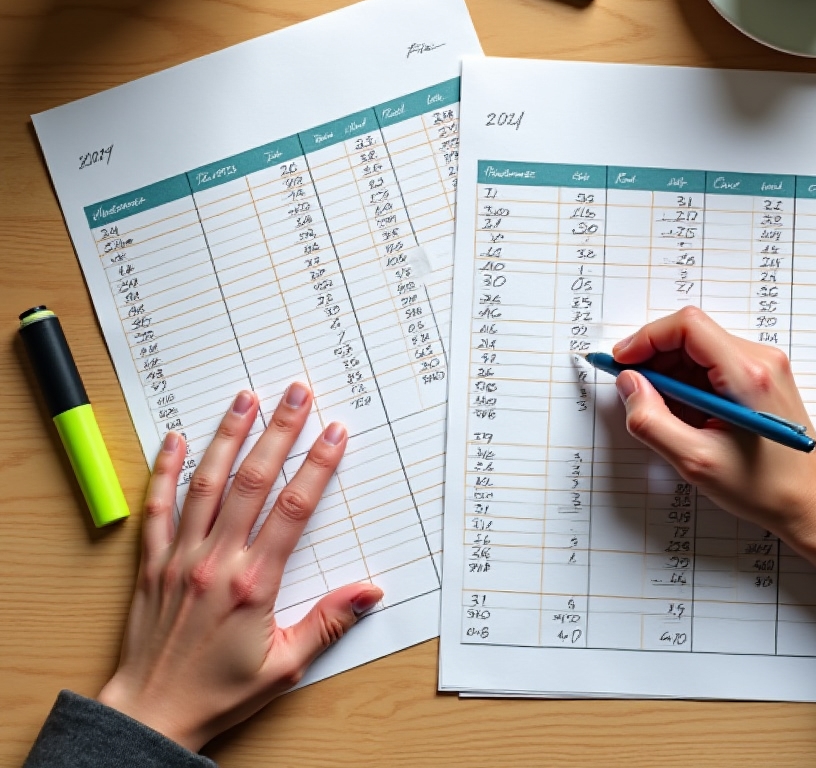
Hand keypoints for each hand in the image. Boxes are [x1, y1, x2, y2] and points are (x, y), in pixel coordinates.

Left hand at [98, 383, 382, 751]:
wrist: (150, 715)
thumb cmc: (218, 694)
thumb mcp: (285, 667)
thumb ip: (328, 623)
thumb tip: (371, 591)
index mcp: (254, 583)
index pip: (293, 509)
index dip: (317, 465)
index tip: (335, 432)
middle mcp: (217, 560)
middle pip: (252, 481)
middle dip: (279, 431)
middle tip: (296, 393)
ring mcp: (181, 557)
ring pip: (206, 483)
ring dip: (227, 436)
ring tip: (244, 398)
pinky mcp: (152, 563)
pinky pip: (157, 507)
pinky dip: (165, 470)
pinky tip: (176, 438)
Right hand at [612, 305, 815, 544]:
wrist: (813, 506)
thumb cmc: (765, 489)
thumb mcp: (696, 461)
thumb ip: (652, 420)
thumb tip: (628, 385)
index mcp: (748, 374)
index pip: (687, 326)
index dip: (647, 338)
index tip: (622, 362)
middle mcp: (761, 360)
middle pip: (691, 334)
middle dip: (655, 358)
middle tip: (634, 391)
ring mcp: (765, 367)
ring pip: (700, 348)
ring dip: (671, 372)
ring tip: (664, 412)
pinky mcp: (763, 378)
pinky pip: (714, 363)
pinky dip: (689, 381)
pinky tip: (686, 415)